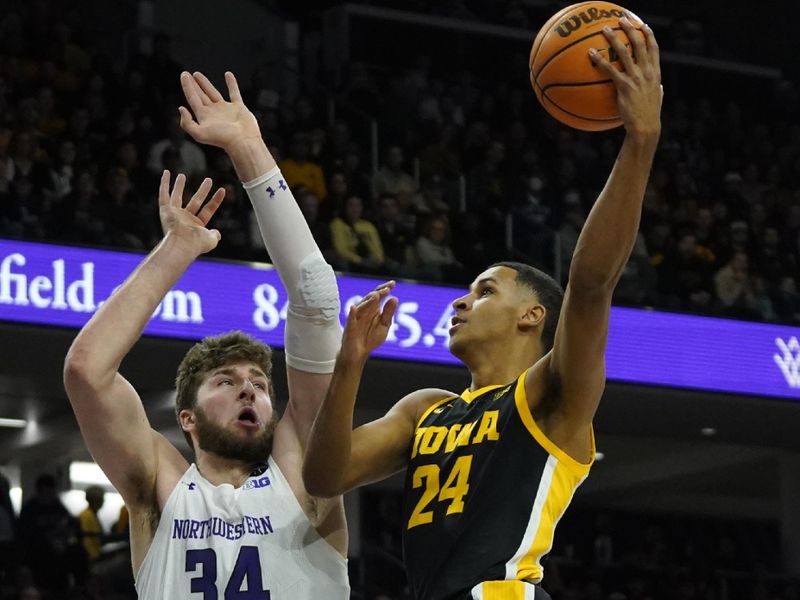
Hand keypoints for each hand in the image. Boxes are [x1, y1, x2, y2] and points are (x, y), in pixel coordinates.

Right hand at [158, 170, 224, 255]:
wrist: (182, 244)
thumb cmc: (197, 243)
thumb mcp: (211, 240)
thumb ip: (215, 235)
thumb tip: (217, 234)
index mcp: (196, 226)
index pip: (208, 210)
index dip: (216, 200)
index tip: (222, 189)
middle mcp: (185, 220)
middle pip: (196, 201)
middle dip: (203, 191)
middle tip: (208, 180)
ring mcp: (174, 215)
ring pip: (177, 197)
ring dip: (179, 186)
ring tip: (182, 175)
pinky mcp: (165, 211)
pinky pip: (164, 195)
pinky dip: (164, 184)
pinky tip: (166, 173)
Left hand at [179, 71, 261, 151]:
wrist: (243, 142)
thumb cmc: (222, 139)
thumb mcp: (199, 134)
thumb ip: (187, 123)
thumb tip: (181, 108)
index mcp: (204, 116)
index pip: (192, 98)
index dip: (187, 86)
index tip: (184, 75)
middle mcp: (213, 112)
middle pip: (200, 95)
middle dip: (193, 85)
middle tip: (186, 74)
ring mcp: (226, 109)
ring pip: (213, 93)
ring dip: (205, 83)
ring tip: (197, 74)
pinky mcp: (238, 107)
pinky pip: (234, 93)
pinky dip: (232, 83)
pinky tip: (228, 74)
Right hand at [341, 281, 397, 361]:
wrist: (358, 353)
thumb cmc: (371, 338)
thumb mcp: (384, 325)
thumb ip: (389, 313)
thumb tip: (395, 298)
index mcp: (373, 309)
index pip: (378, 295)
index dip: (385, 289)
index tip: (393, 284)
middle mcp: (364, 311)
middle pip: (370, 299)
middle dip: (378, 294)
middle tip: (387, 290)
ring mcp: (356, 318)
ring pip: (361, 307)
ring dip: (368, 302)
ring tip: (376, 296)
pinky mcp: (350, 328)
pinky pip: (350, 319)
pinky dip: (351, 313)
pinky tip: (353, 308)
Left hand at [590, 18, 661, 137]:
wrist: (646, 127)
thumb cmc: (650, 115)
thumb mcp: (657, 99)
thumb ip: (657, 90)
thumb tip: (659, 88)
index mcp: (655, 73)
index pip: (654, 49)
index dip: (649, 35)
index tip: (643, 26)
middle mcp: (647, 72)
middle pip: (639, 44)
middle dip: (631, 29)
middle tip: (622, 20)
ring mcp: (636, 78)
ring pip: (624, 52)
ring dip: (614, 38)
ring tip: (604, 30)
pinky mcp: (624, 86)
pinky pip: (610, 69)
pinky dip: (600, 60)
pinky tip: (590, 54)